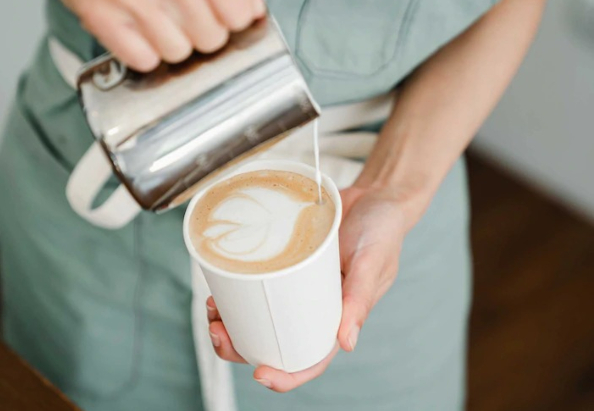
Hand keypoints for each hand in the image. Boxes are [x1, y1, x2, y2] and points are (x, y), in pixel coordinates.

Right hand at [62, 0, 265, 70]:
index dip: (234, 17)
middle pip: (211, 39)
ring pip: (178, 52)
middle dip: (203, 30)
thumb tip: (252, 13)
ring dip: (172, 41)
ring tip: (158, 20)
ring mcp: (136, 3)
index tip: (228, 15)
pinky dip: (141, 51)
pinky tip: (139, 33)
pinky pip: (142, 58)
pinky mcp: (100, 15)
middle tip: (188, 15)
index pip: (237, 15)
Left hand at [206, 184, 410, 391]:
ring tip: (211, 308)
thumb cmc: (382, 232)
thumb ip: (360, 299)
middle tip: (217, 331)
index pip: (310, 359)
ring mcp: (295, 287)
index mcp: (338, 318)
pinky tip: (219, 284)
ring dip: (230, 320)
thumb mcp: (372, 262)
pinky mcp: (283, 264)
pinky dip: (236, 288)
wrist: (375, 195)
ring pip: (258, 316)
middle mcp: (313, 308)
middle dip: (240, 347)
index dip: (285, 375)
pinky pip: (257, 282)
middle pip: (273, 342)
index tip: (259, 374)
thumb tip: (347, 344)